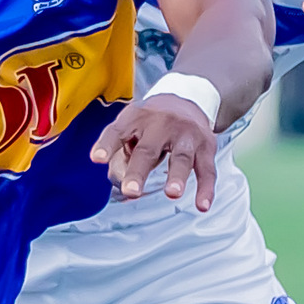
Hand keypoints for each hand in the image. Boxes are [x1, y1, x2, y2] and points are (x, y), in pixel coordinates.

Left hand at [90, 92, 221, 211]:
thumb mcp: (133, 124)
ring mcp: (186, 134)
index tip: (97, 158)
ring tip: (172, 194)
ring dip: (177, 176)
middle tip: (130, 191)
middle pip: (148, 149)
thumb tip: (120, 186)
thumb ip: (123, 153)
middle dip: (139, 171)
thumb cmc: (153, 119)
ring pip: (182, 157)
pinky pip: (207, 169)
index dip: (107, 144)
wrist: (188, 98)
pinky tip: (202, 206)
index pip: (118, 131)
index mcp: (137, 118)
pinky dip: (206, 189)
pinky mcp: (206, 146)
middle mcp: (162, 123)